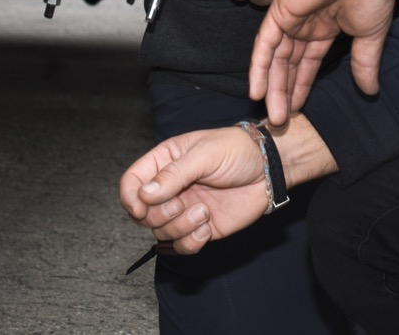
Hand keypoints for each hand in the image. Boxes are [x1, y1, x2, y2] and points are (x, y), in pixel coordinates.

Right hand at [118, 127, 269, 253]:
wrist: (269, 170)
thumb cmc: (237, 151)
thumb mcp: (204, 154)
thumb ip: (173, 174)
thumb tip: (144, 194)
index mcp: (164, 162)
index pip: (131, 182)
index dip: (130, 198)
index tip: (141, 209)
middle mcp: (170, 188)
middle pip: (143, 214)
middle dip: (161, 214)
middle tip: (183, 203)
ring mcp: (184, 209)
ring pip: (161, 232)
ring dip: (180, 227)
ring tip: (203, 213)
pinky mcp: (200, 228)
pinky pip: (182, 246)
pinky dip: (192, 242)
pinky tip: (208, 227)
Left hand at [249, 0, 396, 124]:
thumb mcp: (370, 35)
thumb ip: (364, 63)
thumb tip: (370, 91)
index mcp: (326, 26)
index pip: (307, 62)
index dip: (301, 86)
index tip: (297, 111)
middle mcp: (305, 22)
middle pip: (288, 63)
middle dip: (284, 92)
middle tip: (281, 121)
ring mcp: (291, 16)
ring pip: (275, 58)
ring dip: (272, 87)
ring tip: (273, 116)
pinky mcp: (280, 11)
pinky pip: (264, 44)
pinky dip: (258, 67)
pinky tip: (256, 91)